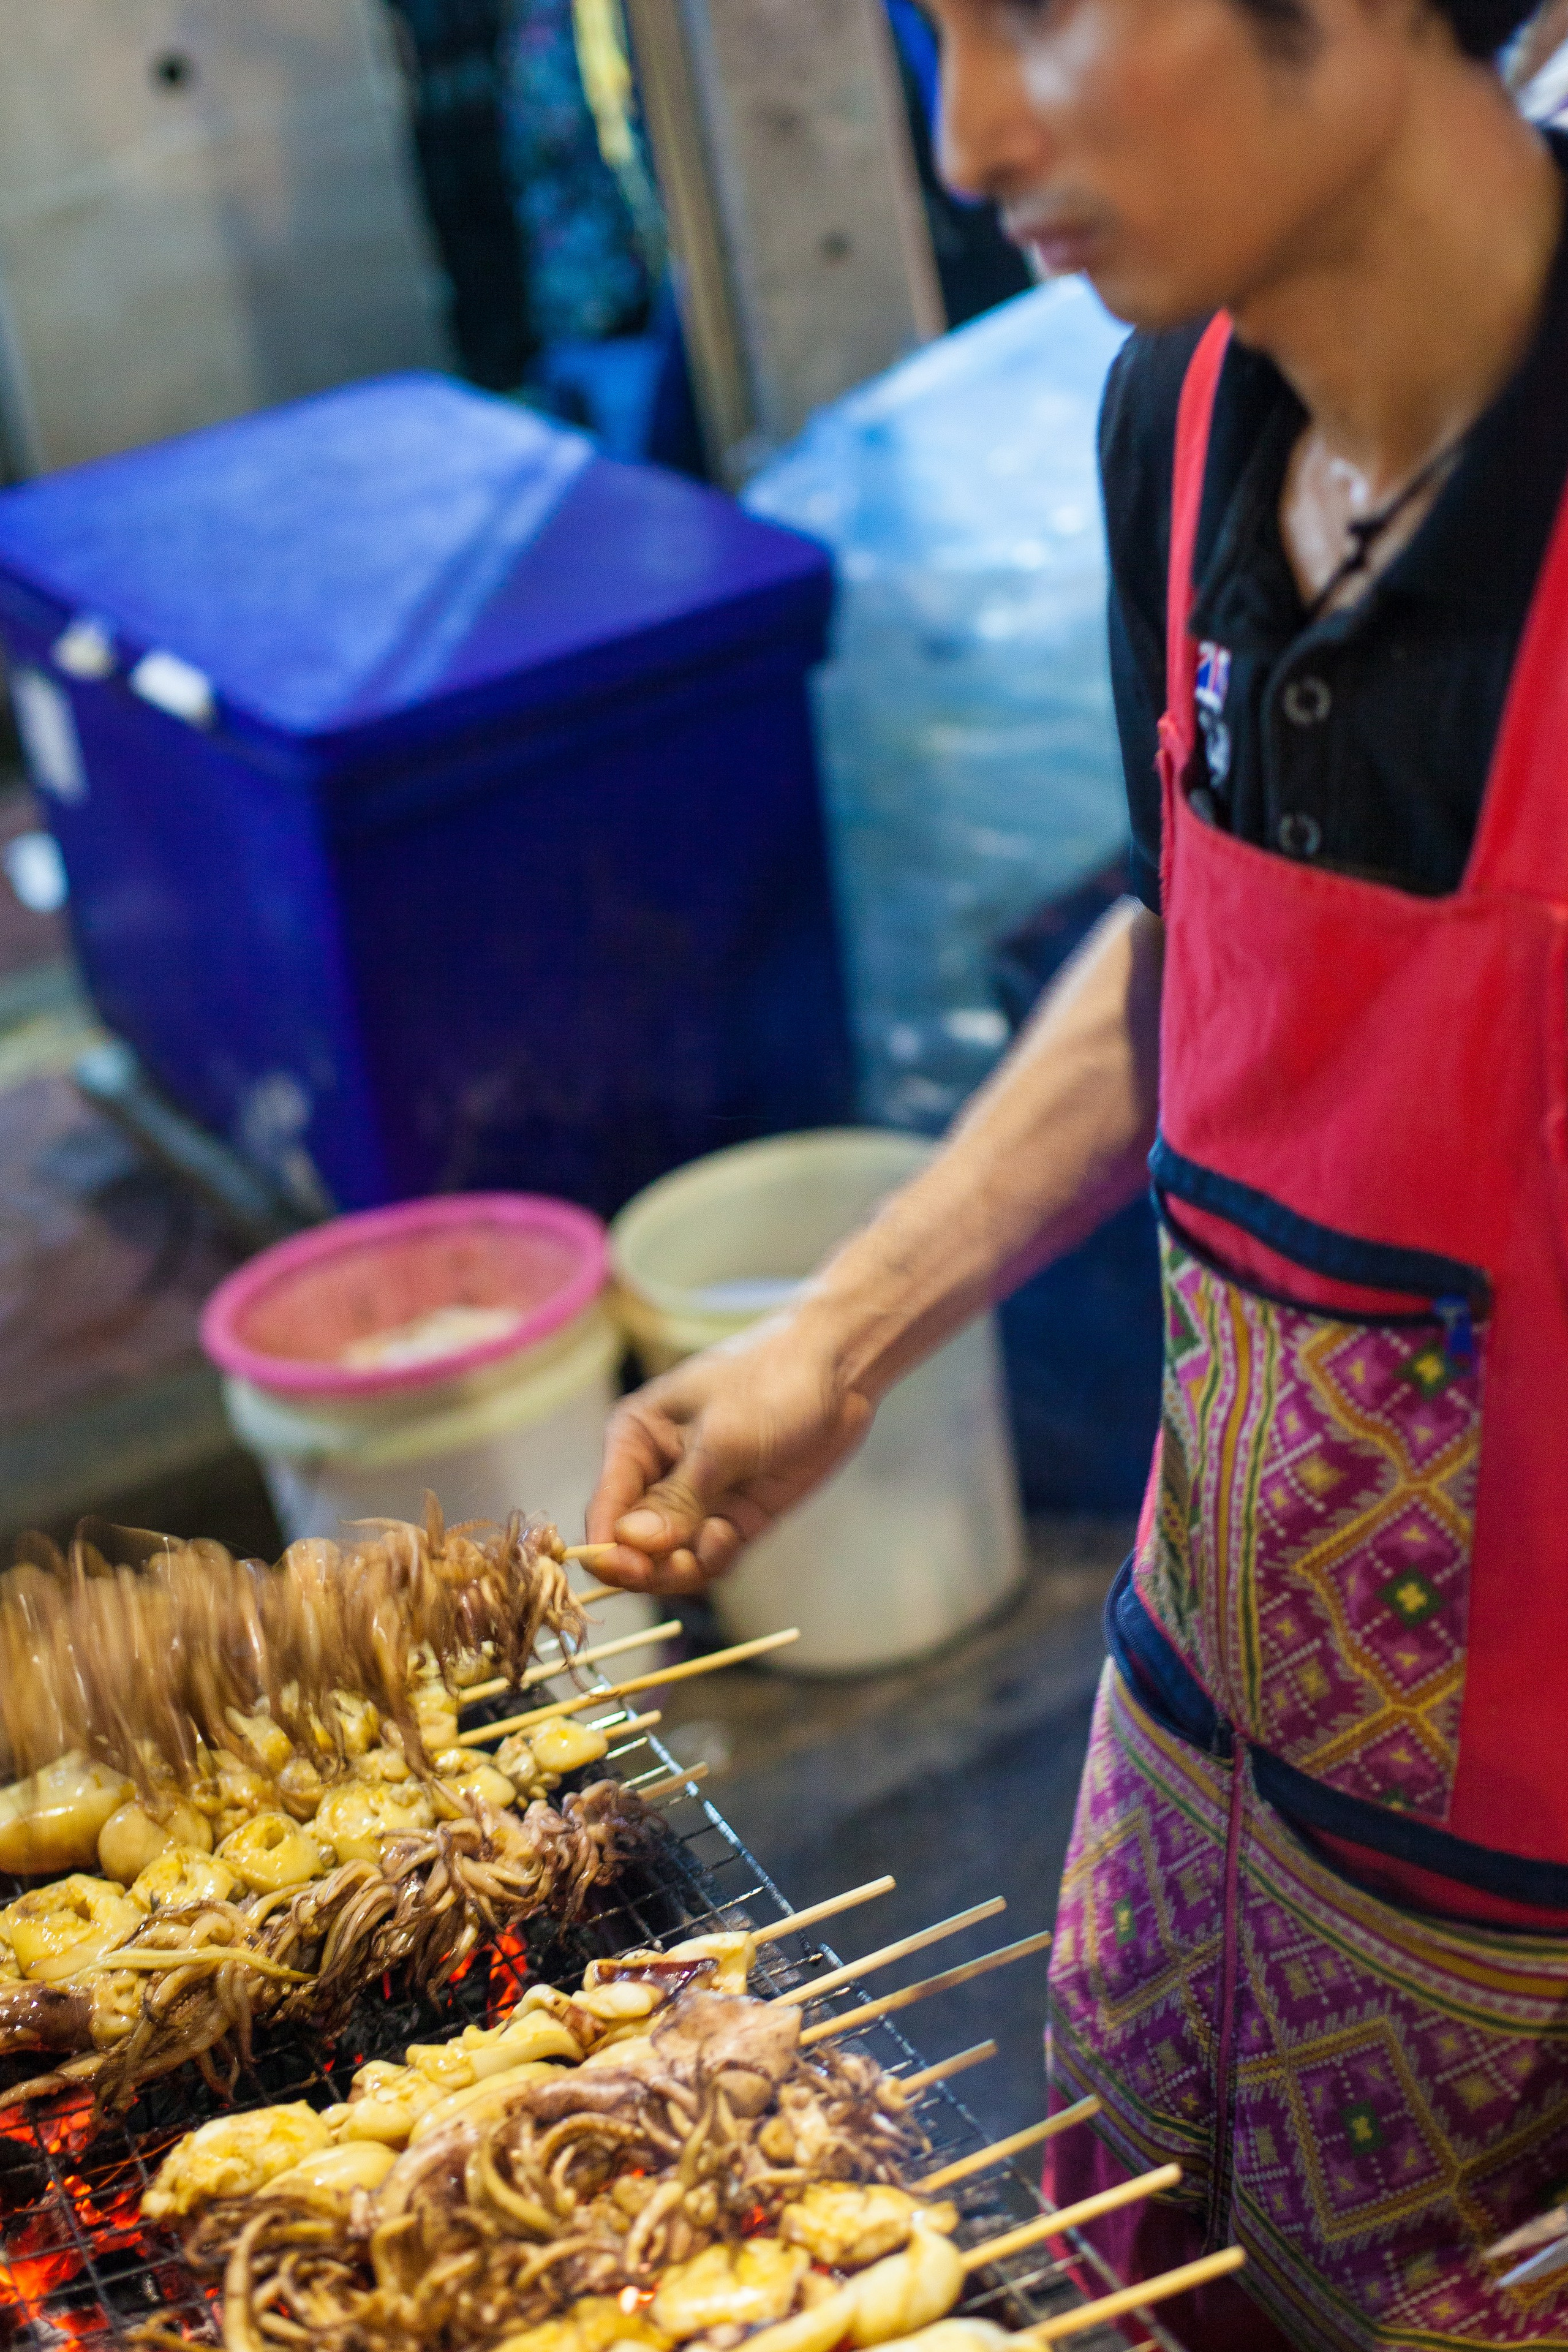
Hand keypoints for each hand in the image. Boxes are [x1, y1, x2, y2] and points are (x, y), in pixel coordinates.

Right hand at [583, 1313, 876, 1594]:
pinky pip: (707, 1557)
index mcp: (635, 1439)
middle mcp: (657, 1472)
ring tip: (718, 1543)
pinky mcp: (733, 1515)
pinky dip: (714, 1559)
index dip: (611, 1549)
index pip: (605, 1509)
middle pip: (632, 1544)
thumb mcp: (723, 1439)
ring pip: (669, 1558)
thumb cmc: (771, 1383)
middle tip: (685, 1564)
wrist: (838, 1369)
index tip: (634, 1571)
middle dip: (652, 1564)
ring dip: (685, 1567)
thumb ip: (678, 1496)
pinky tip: (732, 1538)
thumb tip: (631, 1541)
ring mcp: (696, 1498)